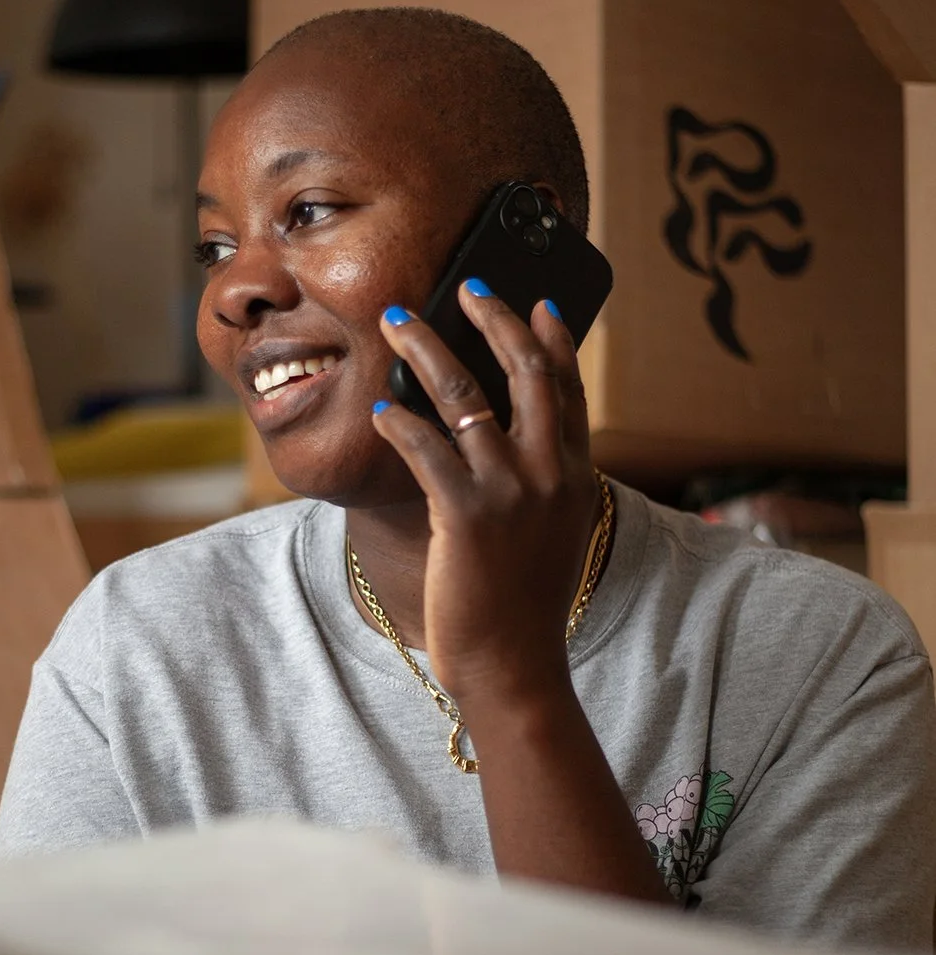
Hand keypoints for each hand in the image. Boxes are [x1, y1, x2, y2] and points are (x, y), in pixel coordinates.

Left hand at [373, 280, 600, 715]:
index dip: (552, 339)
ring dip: (426, 348)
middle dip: (493, 318)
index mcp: (574, 476)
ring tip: (396, 322)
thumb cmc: (522, 607)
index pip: (568, 389)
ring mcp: (511, 491)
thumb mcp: (549, 537)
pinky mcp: (466, 514)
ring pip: (466, 395)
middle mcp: (550, 473)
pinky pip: (426, 447)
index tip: (536, 302)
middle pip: (525, 370)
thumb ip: (540, 486)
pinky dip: (399, 419)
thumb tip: (506, 444)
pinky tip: (379, 407)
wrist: (515, 668)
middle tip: (465, 286)